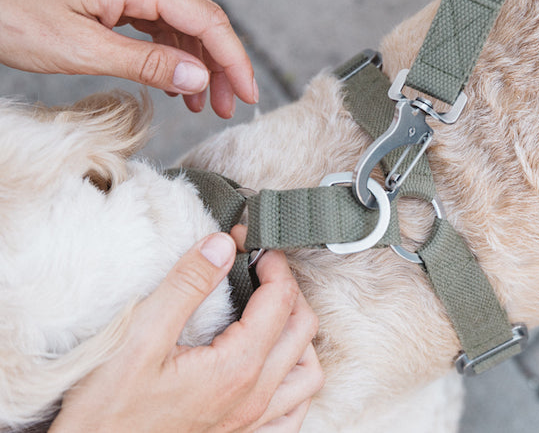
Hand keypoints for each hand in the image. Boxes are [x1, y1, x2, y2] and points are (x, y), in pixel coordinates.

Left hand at [0, 0, 257, 117]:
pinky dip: (173, 56)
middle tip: (230, 107)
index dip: (232, 60)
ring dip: (198, 64)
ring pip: (182, 24)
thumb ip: (146, 63)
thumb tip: (198, 78)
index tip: (246, 95)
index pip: (205, 20)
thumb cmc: (13, 16)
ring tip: (205, 105)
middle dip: (221, 66)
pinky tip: (175, 84)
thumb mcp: (82, 49)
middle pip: (201, 20)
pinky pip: (158, 24)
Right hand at [49, 232, 322, 432]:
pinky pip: (294, 410)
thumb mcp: (140, 335)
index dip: (272, 263)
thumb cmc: (108, 407)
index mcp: (237, 367)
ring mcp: (253, 421)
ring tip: (273, 311)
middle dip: (288, 288)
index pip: (280, 300)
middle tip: (260, 268)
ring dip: (300, 334)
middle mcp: (254, 396)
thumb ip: (186, 286)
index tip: (251, 244)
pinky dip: (296, 381)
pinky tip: (278, 366)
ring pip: (308, 371)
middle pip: (302, 328)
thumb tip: (222, 246)